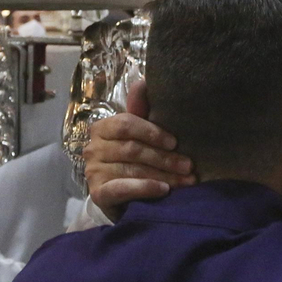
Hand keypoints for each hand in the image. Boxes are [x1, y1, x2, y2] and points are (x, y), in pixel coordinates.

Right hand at [84, 83, 193, 219]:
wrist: (121, 199)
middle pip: (132, 149)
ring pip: (132, 170)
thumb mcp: (139, 135)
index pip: (125, 124)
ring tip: (186, 180)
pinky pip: (122, 188)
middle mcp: (93, 148)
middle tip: (189, 165)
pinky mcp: (97, 193)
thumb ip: (141, 111)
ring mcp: (93, 171)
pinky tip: (163, 190)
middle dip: (165, 158)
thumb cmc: (133, 161)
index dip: (151, 132)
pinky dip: (144, 188)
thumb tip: (143, 82)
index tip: (175, 142)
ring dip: (163, 175)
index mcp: (102, 128)